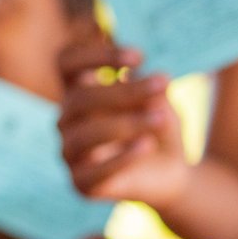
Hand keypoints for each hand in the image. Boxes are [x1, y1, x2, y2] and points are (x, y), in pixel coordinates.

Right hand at [58, 31, 188, 208]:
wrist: (171, 174)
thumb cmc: (159, 128)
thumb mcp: (160, 104)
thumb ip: (148, 90)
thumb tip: (135, 75)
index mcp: (78, 92)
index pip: (66, 63)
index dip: (94, 55)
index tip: (139, 56)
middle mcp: (67, 120)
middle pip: (79, 98)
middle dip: (124, 90)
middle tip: (163, 82)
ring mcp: (70, 153)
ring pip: (85, 134)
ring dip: (127, 123)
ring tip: (161, 118)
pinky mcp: (81, 183)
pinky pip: (94, 171)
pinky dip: (121, 157)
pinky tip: (147, 145)